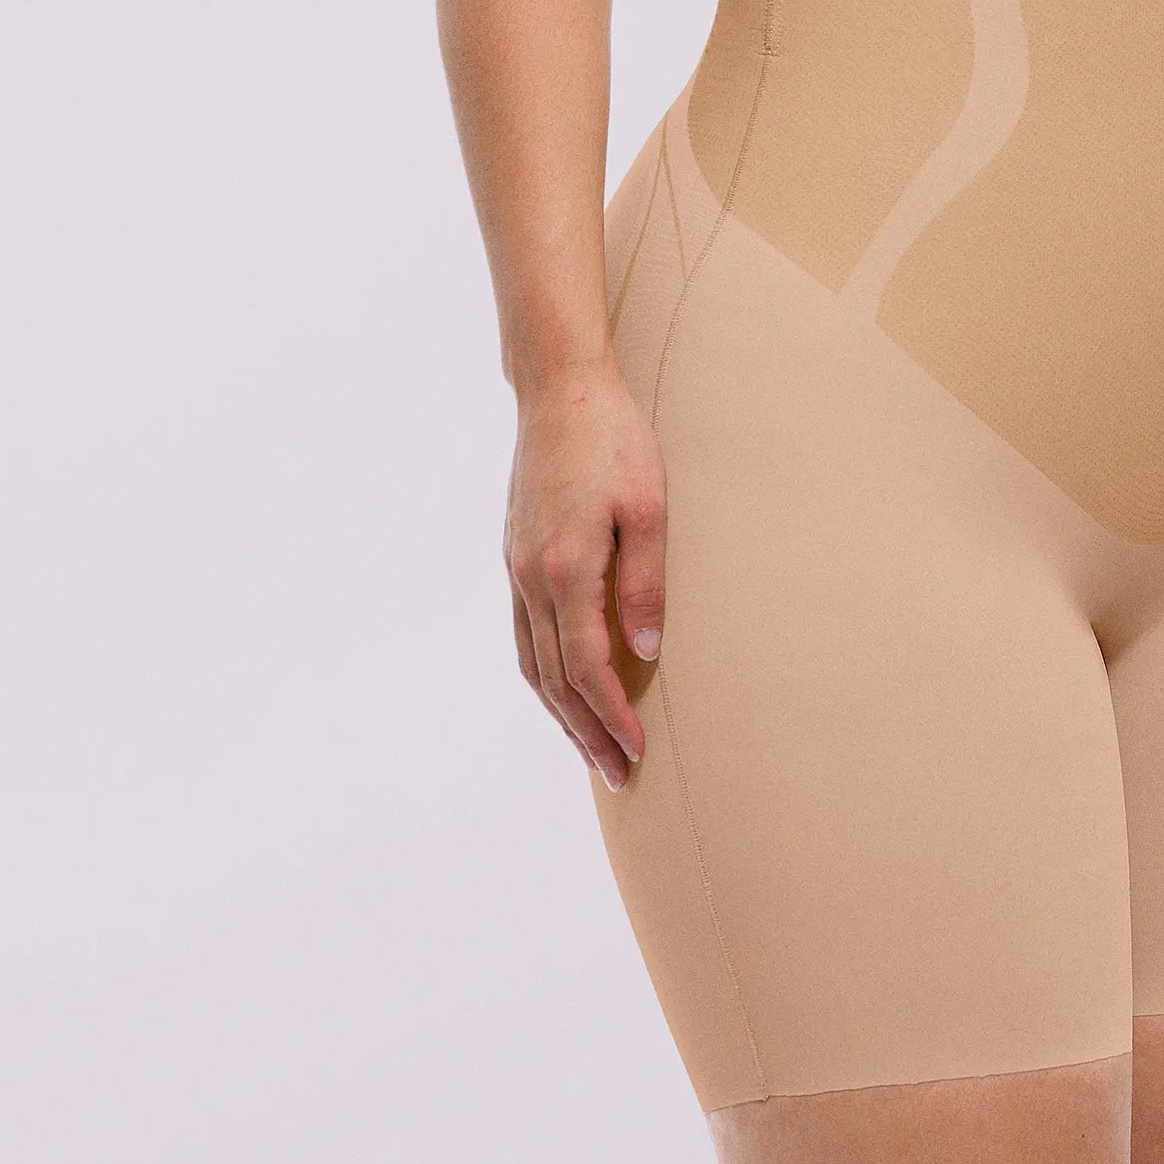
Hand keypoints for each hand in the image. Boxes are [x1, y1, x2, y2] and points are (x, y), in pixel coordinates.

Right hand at [503, 357, 667, 787]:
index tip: (637, 752)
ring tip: (591, 747)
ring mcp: (516, 567)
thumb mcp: (648, 508)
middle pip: (553, 679)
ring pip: (531, 662)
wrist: (560, 390)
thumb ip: (645, 583)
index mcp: (564, 569)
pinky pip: (524, 635)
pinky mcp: (515, 555)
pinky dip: (544, 675)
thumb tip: (645, 652)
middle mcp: (530, 577)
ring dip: (561, 712)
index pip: (586, 667)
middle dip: (585, 731)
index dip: (611, 715)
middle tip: (617, 774)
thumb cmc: (613, 440)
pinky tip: (563, 688)